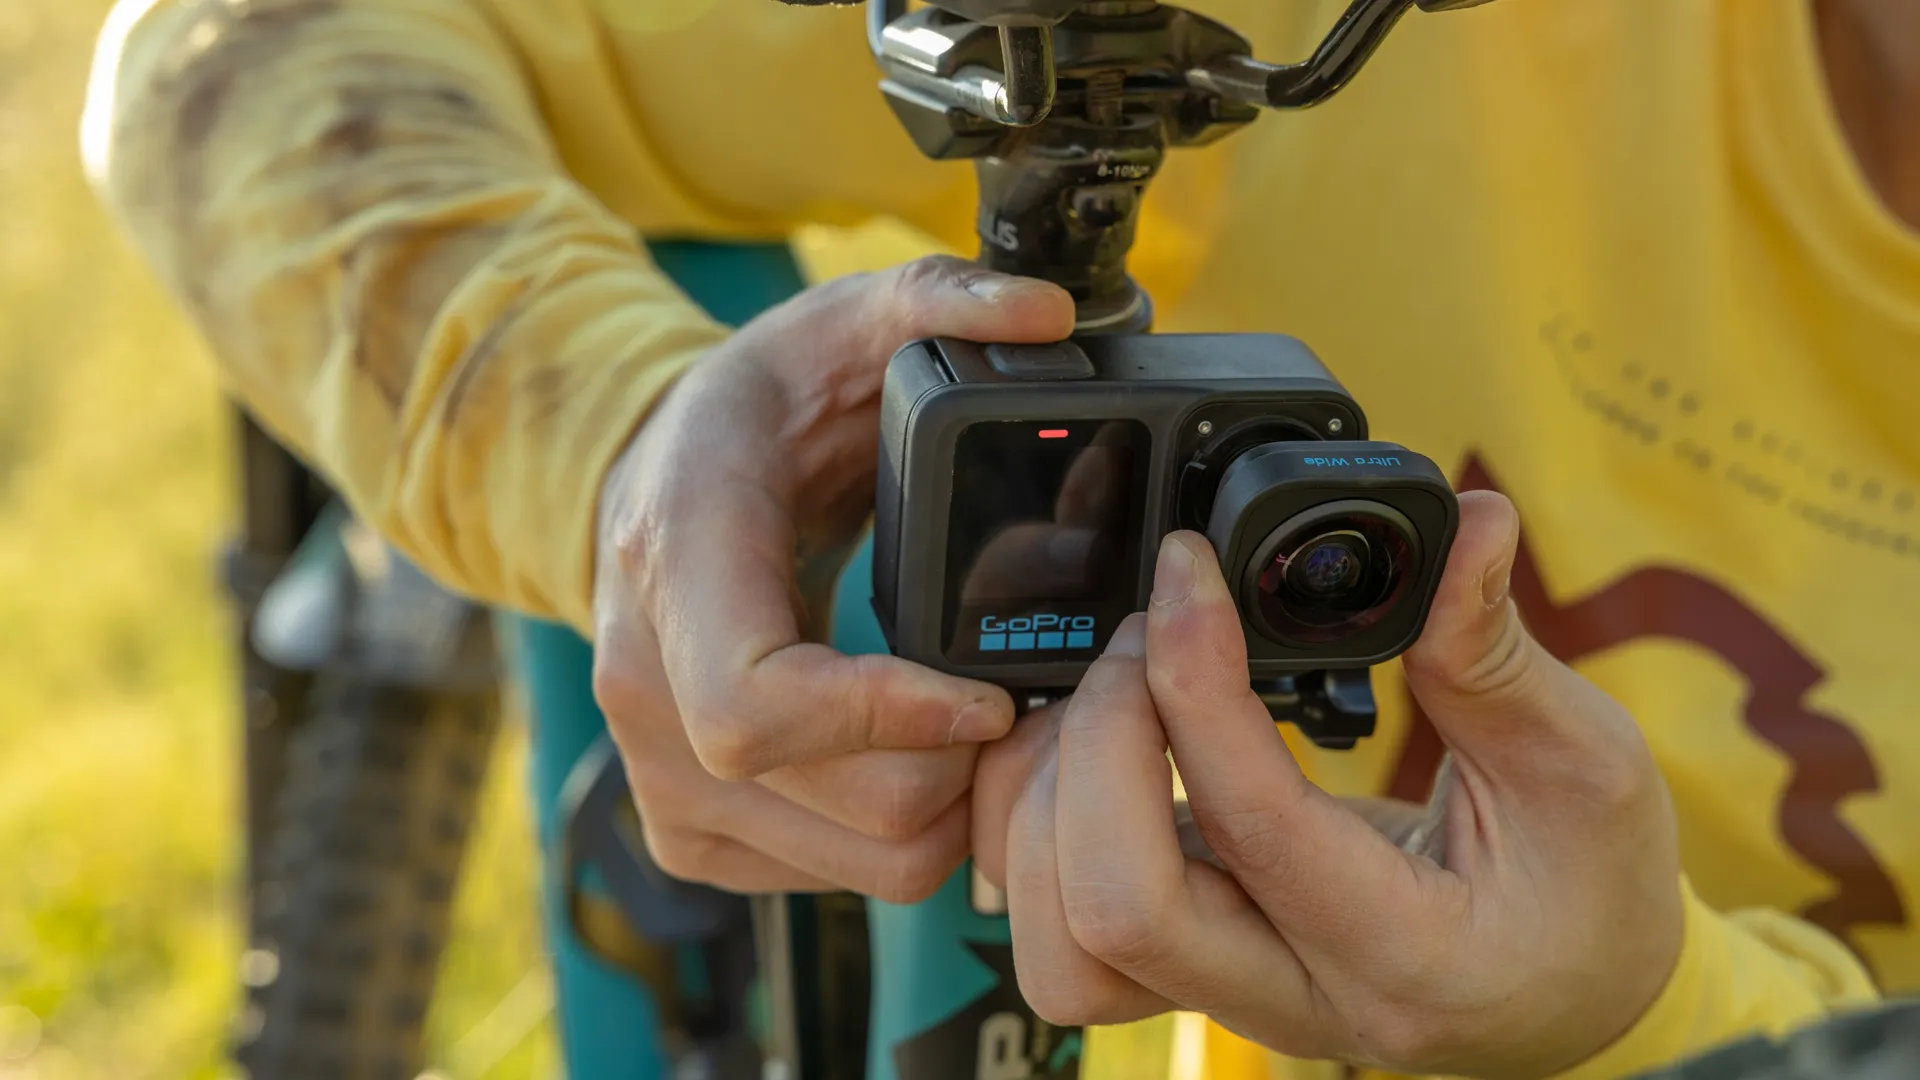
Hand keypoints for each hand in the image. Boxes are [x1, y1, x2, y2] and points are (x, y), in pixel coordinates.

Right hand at [594, 256, 1075, 900]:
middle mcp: (645, 683)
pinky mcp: (686, 829)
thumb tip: (1046, 313)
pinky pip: (830, 881)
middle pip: (839, 803)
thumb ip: (940, 301)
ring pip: (856, 862)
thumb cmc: (753, 418)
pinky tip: (919, 759)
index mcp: (678, 557)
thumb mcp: (838, 325)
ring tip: (983, 727)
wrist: (650, 489)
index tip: (987, 692)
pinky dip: (902, 836)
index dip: (890, 719)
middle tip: (1022, 699)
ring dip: (950, 809)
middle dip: (963, 766)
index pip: (757, 703)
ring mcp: (657, 770)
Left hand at [974, 493, 1683, 1077]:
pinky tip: (1099, 743)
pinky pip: (1066, 922)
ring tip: (1116, 695)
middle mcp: (1292, 997)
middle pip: (1114, 909)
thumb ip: (1496, 654)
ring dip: (1049, 802)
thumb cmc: (1592, 892)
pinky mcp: (1190, 964)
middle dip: (1099, 747)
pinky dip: (1044, 824)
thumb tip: (1467, 525)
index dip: (1196, 679)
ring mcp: (1226, 991)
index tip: (1190, 572)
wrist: (1582, 1002)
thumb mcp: (1585, 765)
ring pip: (1061, 943)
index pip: (1252, 826)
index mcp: (1403, 953)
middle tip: (1144, 641)